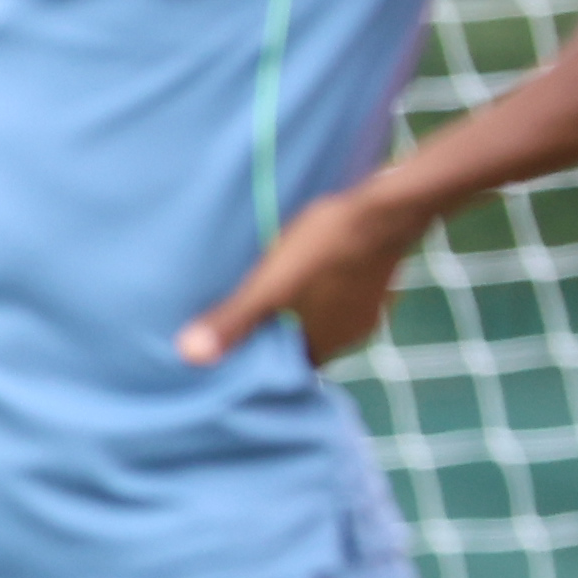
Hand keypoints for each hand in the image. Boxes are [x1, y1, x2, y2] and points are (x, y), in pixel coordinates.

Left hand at [180, 182, 430, 368]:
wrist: (387, 208)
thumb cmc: (325, 247)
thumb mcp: (270, 285)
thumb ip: (235, 320)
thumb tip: (190, 356)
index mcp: (325, 344)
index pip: (286, 368)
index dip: (258, 362)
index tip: (230, 350)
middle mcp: (351, 335)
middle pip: (302, 344)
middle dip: (272, 335)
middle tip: (238, 320)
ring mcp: (367, 308)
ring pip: (320, 320)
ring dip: (294, 313)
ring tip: (263, 297)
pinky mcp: (374, 283)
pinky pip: (336, 299)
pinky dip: (315, 295)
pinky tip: (299, 275)